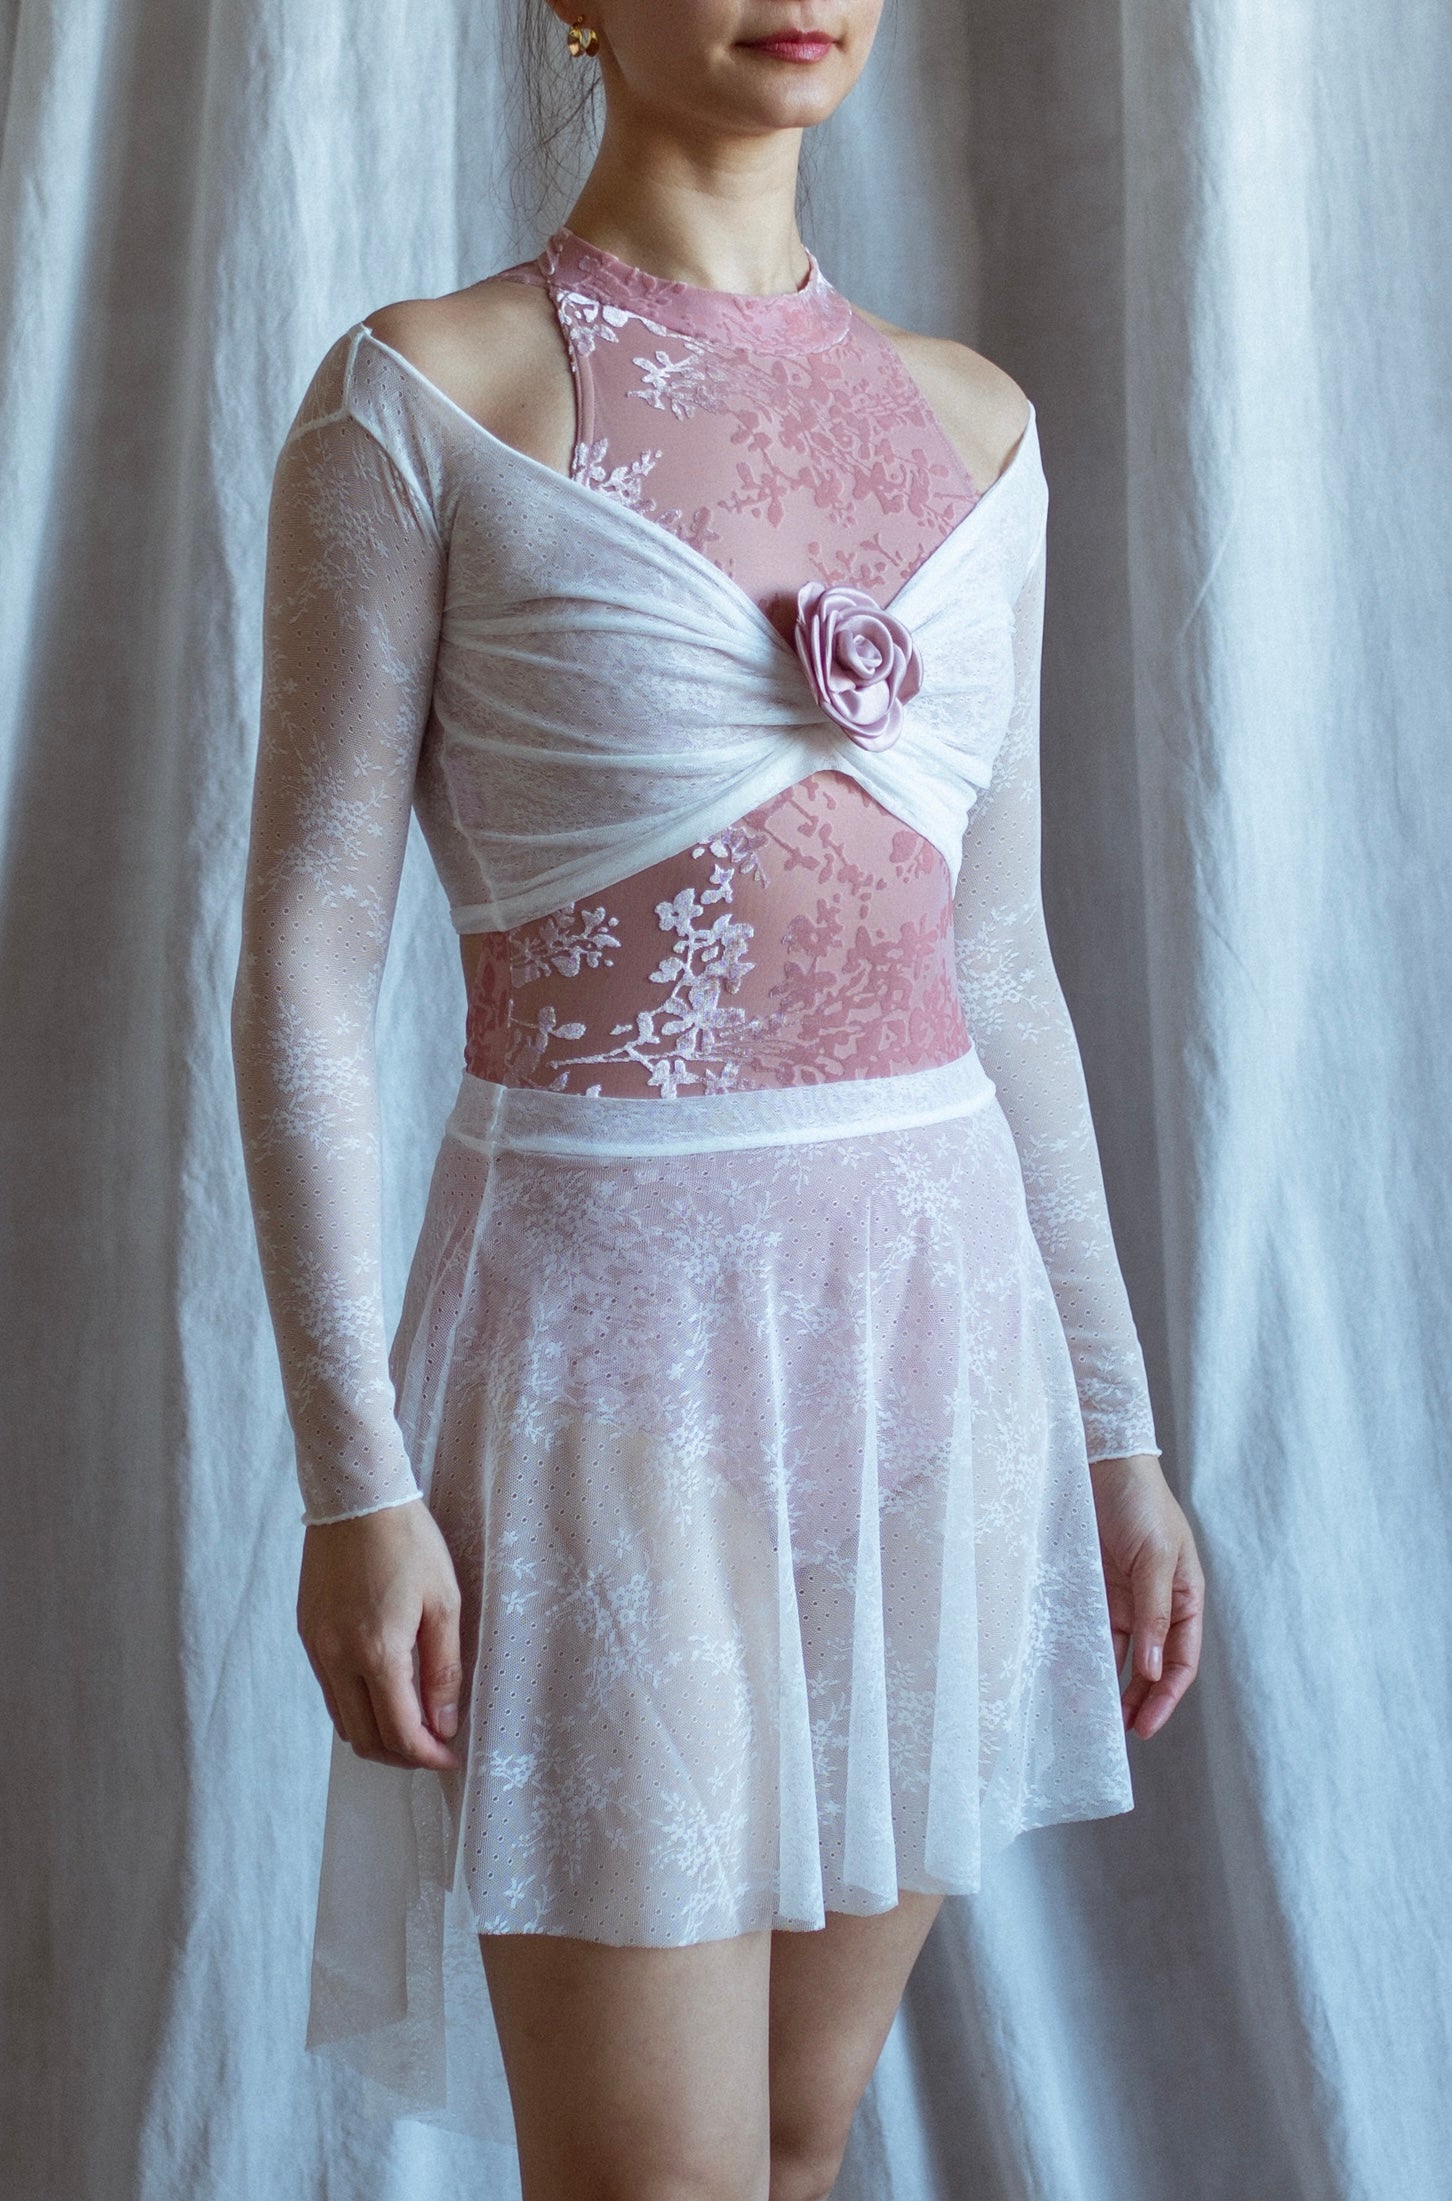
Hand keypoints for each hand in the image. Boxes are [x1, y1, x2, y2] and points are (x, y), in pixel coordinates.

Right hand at [297, 1498, 463, 1770]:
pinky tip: (383, 1689)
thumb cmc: (408, 1542)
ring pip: (342, 1718)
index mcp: (376, 1652)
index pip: (399, 1732)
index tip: (450, 1756)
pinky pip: (329, 1689)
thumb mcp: (443, 1602)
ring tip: (412, 1722)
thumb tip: (444, 1723)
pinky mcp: (307, 1632)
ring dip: (376, 1733)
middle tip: (433, 1746)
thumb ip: (444, 1668)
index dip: (427, 1756)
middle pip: (364, 1738)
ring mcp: (316, 1647)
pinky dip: (356, 1704)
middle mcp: (337, 1658)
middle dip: (401, 1755)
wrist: (356, 1497)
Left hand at [1088, 1453, 1204, 1739]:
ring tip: (1095, 1718)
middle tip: (1119, 1734)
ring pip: (1122, 1654)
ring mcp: (1126, 1598)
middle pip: (1152, 1665)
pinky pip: (1094, 1631)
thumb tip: (1150, 1669)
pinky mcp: (1096, 1589)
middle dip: (1139, 1700)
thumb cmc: (1141, 1503)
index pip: (1180, 1660)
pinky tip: (1075, 1676)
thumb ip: (1153, 1613)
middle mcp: (1158, 1604)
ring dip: (1112, 1685)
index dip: (1166, 1696)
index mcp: (1186, 1597)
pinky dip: (1088, 1655)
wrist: (1103, 1462)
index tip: (1146, 1726)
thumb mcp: (1154, 1557)